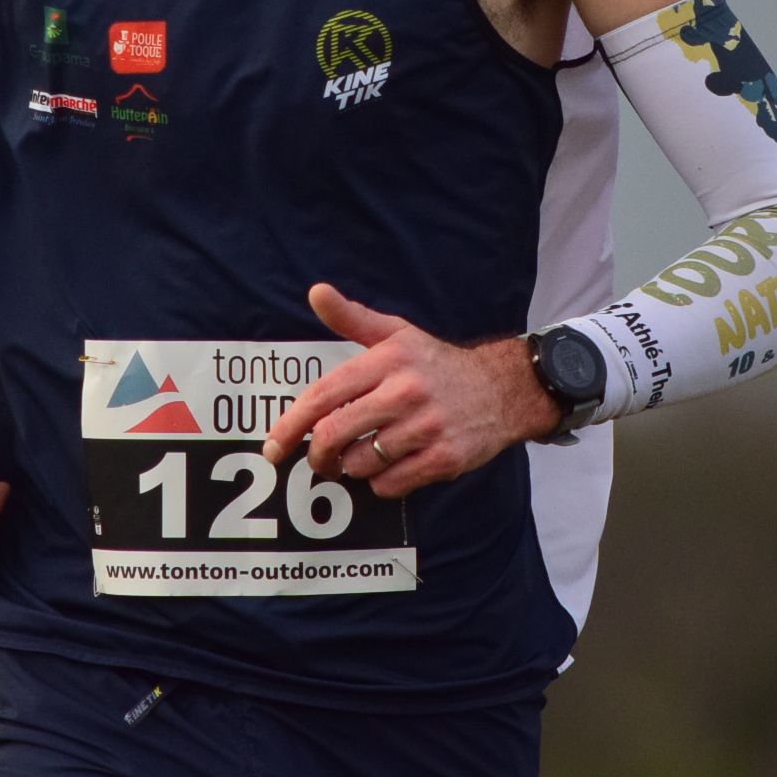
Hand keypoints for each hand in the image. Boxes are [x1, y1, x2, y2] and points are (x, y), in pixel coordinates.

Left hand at [260, 283, 560, 499]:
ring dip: (350, 468)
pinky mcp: (443, 458)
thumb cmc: (437, 364)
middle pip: (334, 435)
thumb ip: (352, 317)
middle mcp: (405, 392)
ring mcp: (425, 427)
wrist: (502, 389)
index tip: (274, 446)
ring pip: (359, 464)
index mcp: (387, 360)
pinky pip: (389, 485)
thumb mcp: (397, 333)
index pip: (323, 396)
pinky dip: (380, 482)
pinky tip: (389, 466)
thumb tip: (316, 292)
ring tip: (360, 457)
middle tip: (318, 460)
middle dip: (317, 456)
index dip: (291, 425)